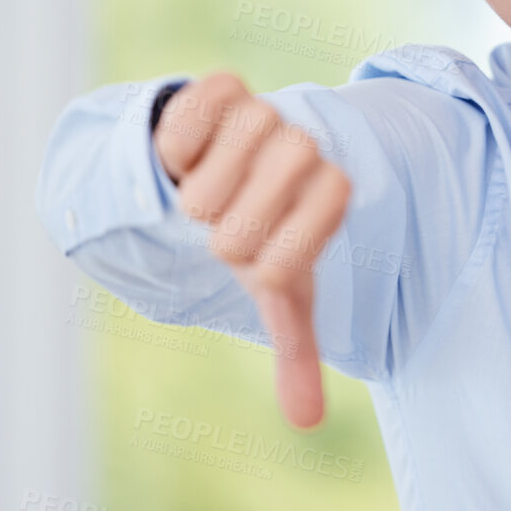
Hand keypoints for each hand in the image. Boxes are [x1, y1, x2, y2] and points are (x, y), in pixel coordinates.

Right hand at [152, 72, 350, 427]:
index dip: (266, 262)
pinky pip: (193, 115)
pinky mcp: (224, 89)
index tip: (264, 252)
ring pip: (219, 168)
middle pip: (242, 219)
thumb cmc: (257, 236)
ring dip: (204, 187)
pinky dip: (183, 137)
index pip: (287, 260)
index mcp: (327, 201)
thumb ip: (297, 348)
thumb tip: (307, 421)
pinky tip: (197, 147)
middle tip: (237, 213)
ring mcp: (266, 120)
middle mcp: (303, 155)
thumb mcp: (280, 290)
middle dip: (228, 234)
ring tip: (220, 178)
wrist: (238, 160)